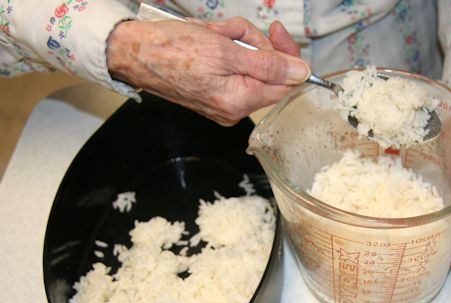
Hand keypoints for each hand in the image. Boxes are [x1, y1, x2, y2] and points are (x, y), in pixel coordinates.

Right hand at [106, 18, 309, 124]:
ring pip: (250, 63)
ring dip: (236, 40)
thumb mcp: (226, 51)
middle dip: (253, 43)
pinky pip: (233, 65)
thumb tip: (301, 73)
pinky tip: (208, 39)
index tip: (277, 32)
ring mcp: (223, 99)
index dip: (286, 56)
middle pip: (267, 71)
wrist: (134, 52)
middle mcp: (234, 107)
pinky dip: (225, 46)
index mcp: (239, 102)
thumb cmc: (172, 51)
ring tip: (213, 34)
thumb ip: (268, 63)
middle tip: (230, 32)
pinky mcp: (214, 89)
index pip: (284, 84)